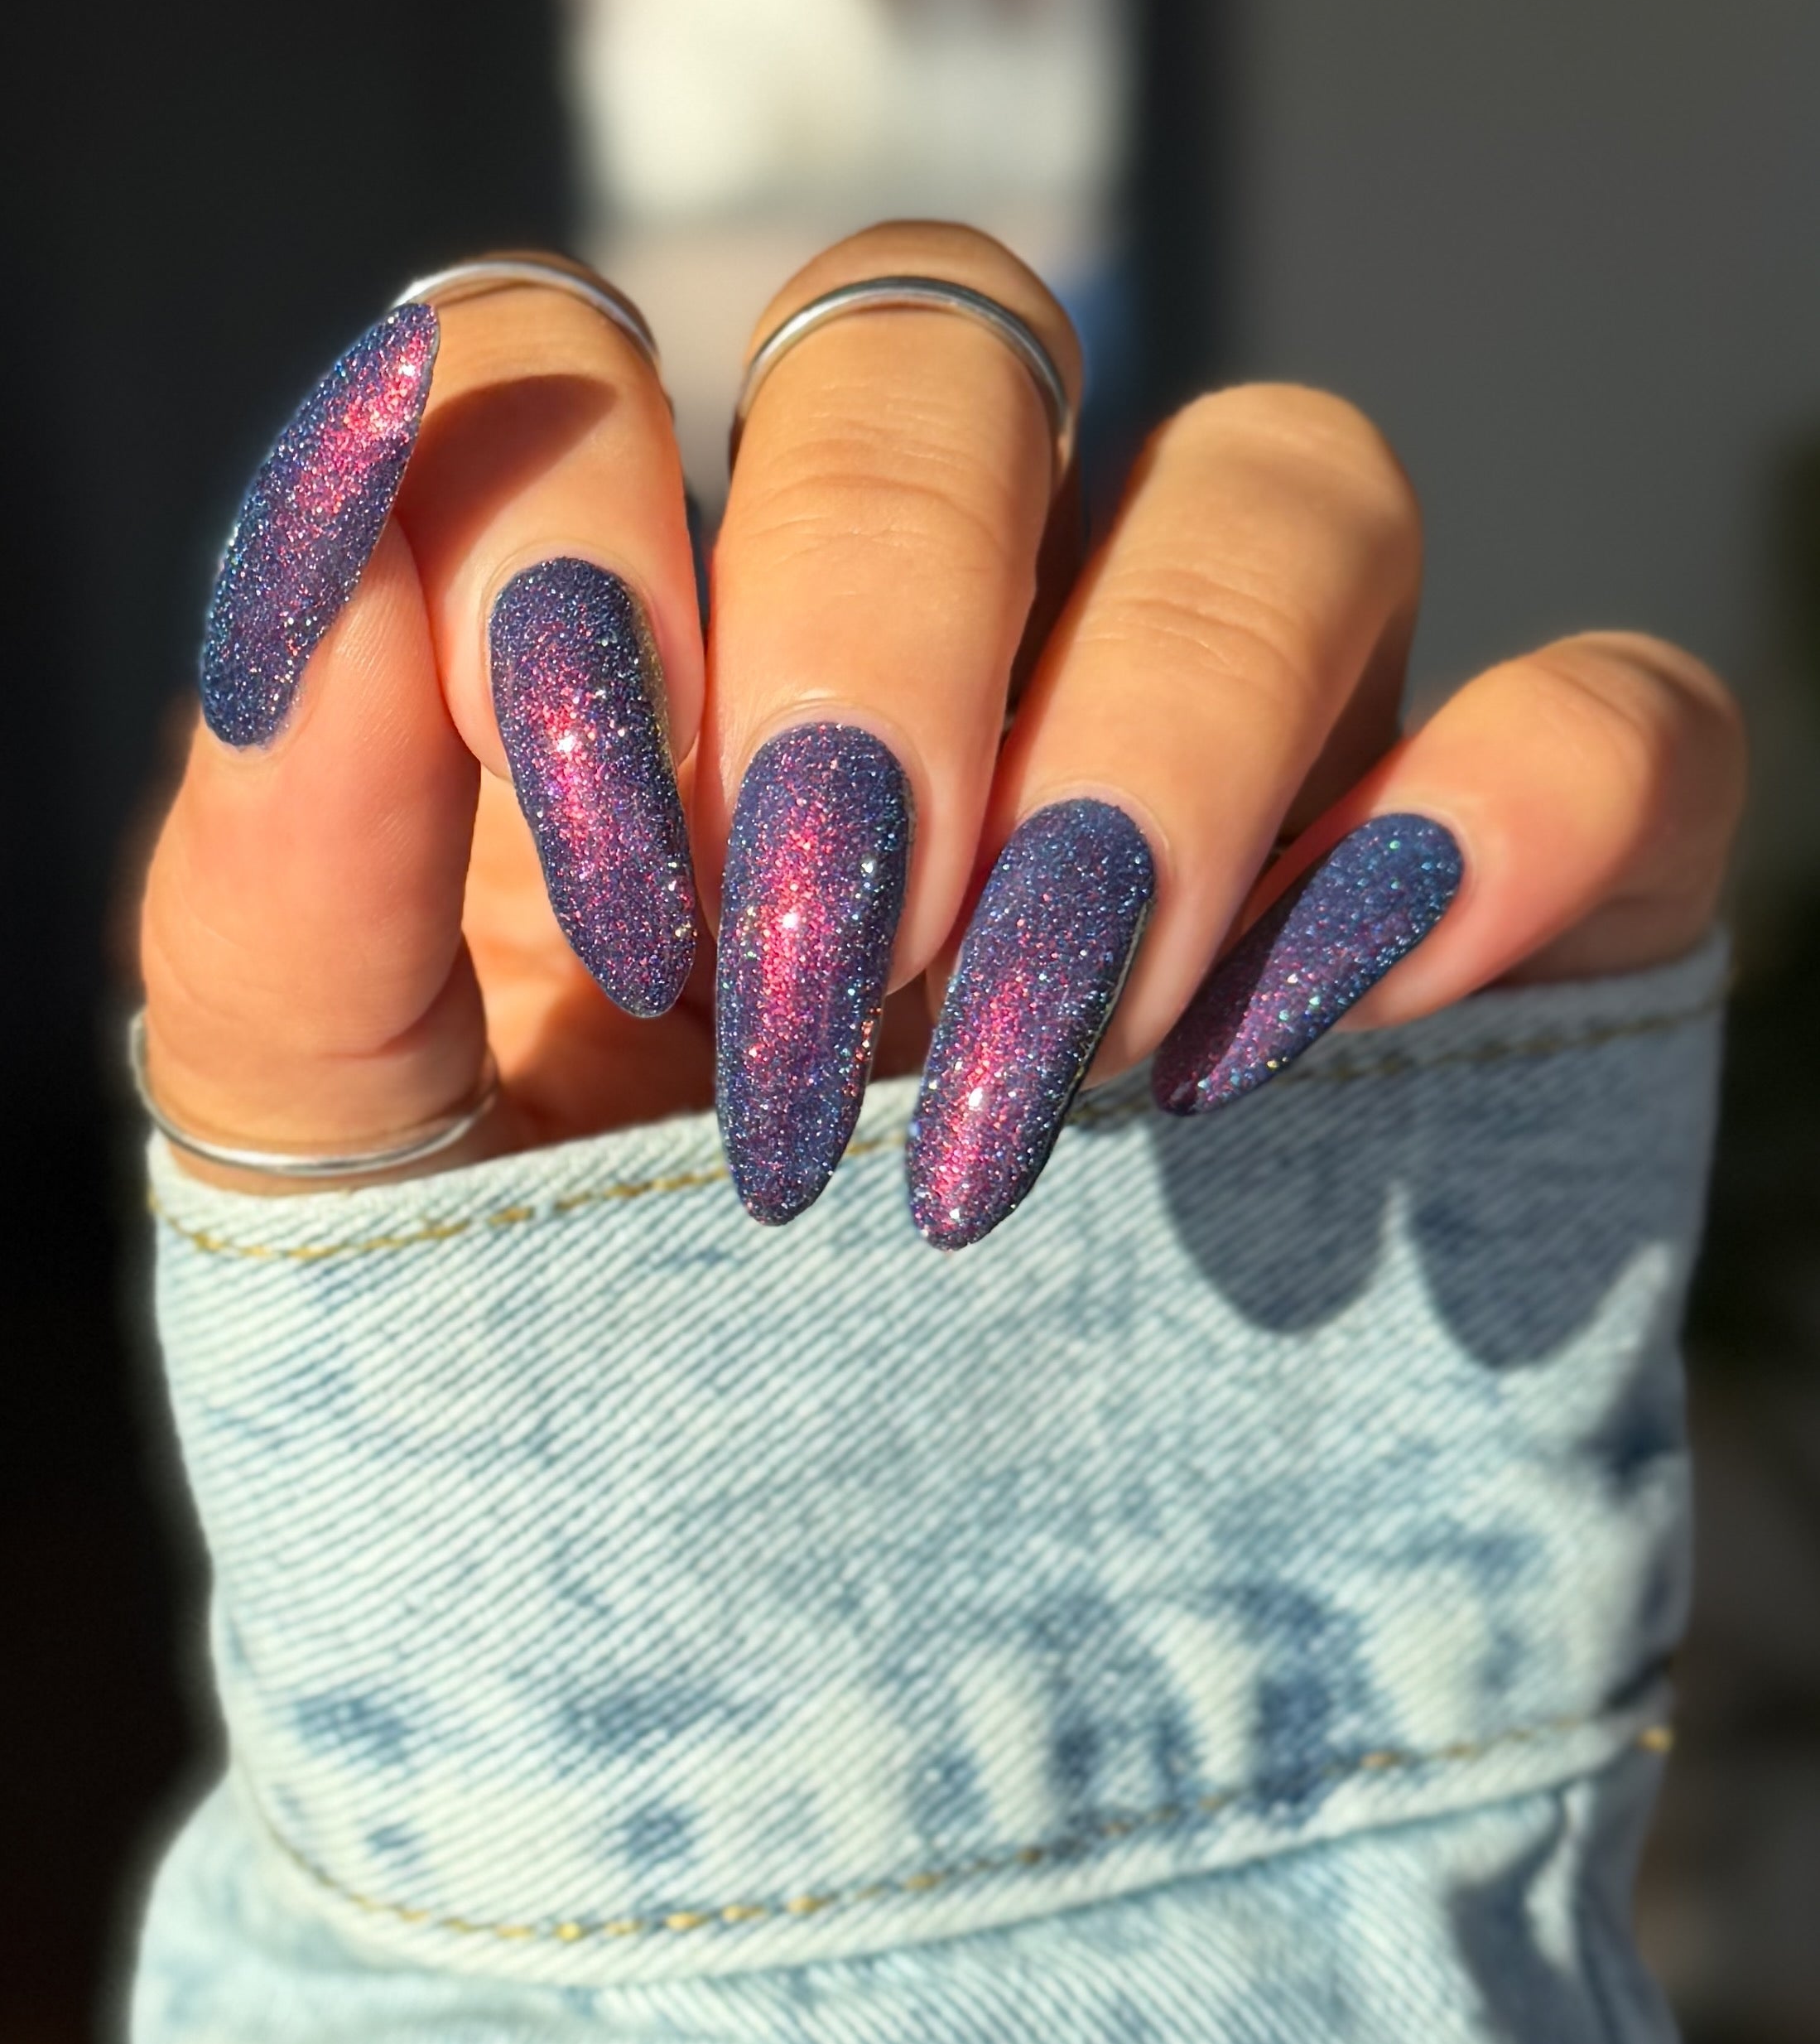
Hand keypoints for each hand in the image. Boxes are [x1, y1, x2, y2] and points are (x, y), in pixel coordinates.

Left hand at [139, 224, 1744, 1244]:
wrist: (810, 1689)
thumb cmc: (544, 1382)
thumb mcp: (352, 1164)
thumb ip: (288, 846)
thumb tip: (337, 486)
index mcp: (645, 651)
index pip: (588, 359)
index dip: (580, 534)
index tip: (615, 882)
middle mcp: (954, 640)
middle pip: (950, 354)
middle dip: (885, 624)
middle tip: (839, 974)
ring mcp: (1240, 753)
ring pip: (1289, 484)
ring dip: (1170, 731)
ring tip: (1065, 1055)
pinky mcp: (1488, 908)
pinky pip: (1607, 723)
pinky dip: (1518, 808)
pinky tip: (1339, 1019)